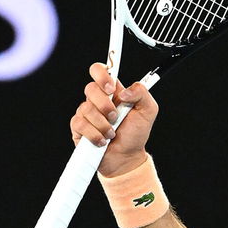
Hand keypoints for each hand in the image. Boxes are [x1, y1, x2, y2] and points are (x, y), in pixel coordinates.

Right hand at [70, 62, 159, 176]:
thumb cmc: (136, 133)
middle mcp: (97, 99)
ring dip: (103, 125)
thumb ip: (142, 94)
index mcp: (113, 91)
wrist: (126, 157)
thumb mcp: (148, 111)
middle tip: (116, 117)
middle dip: (105, 106)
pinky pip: (81, 125)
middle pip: (90, 89)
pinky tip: (102, 140)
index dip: (101, 74)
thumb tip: (125, 91)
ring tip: (112, 133)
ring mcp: (86, 113)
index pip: (100, 70)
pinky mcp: (78, 127)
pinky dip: (95, 135)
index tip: (111, 88)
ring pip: (87, 109)